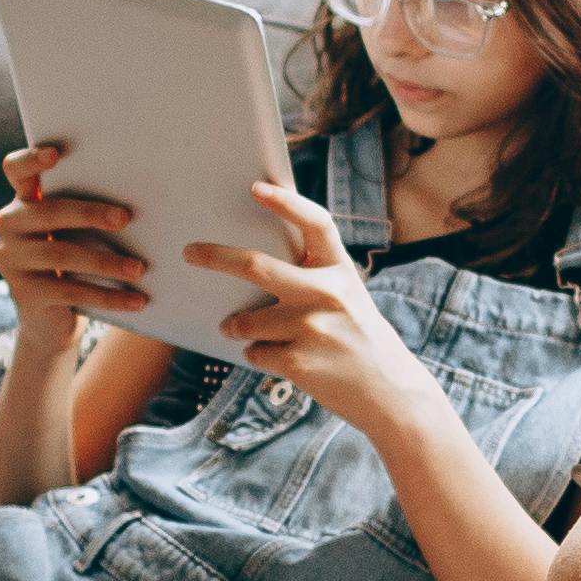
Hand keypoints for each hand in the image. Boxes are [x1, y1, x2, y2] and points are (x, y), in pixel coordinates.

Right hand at [0, 142, 146, 335]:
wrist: (50, 322)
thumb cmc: (71, 266)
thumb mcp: (75, 235)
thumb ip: (85, 213)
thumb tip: (133, 205)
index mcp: (22, 202)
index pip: (15, 170)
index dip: (31, 159)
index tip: (55, 154)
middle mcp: (9, 226)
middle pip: (48, 212)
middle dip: (89, 213)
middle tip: (125, 218)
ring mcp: (12, 260)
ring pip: (61, 254)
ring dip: (107, 262)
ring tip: (139, 268)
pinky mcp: (24, 294)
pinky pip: (70, 292)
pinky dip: (108, 297)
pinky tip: (136, 300)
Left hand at [183, 181, 431, 433]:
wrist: (391, 393)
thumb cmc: (361, 340)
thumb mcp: (348, 298)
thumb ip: (314, 277)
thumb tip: (253, 264)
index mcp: (341, 271)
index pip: (315, 223)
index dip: (286, 202)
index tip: (256, 187)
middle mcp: (327, 293)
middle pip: (255, 267)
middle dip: (215, 257)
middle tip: (189, 252)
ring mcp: (312, 327)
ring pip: (244, 320)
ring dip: (234, 326)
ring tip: (239, 329)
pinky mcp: (298, 361)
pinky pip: (254, 352)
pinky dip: (258, 355)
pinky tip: (282, 359)